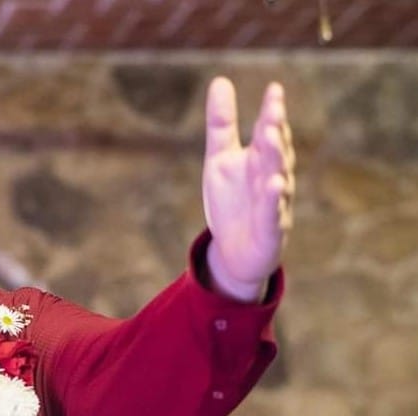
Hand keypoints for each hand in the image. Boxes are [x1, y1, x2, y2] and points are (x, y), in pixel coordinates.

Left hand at [202, 77, 294, 301]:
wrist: (235, 252)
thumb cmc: (233, 202)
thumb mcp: (220, 159)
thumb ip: (222, 124)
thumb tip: (220, 80)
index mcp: (260, 159)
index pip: (268, 131)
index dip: (271, 112)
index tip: (274, 89)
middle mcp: (272, 177)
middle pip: (276, 151)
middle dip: (276, 130)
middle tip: (274, 108)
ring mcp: (274, 204)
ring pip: (279, 178)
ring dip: (278, 158)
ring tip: (274, 137)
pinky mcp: (271, 230)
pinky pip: (272, 213)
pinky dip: (273, 200)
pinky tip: (273, 184)